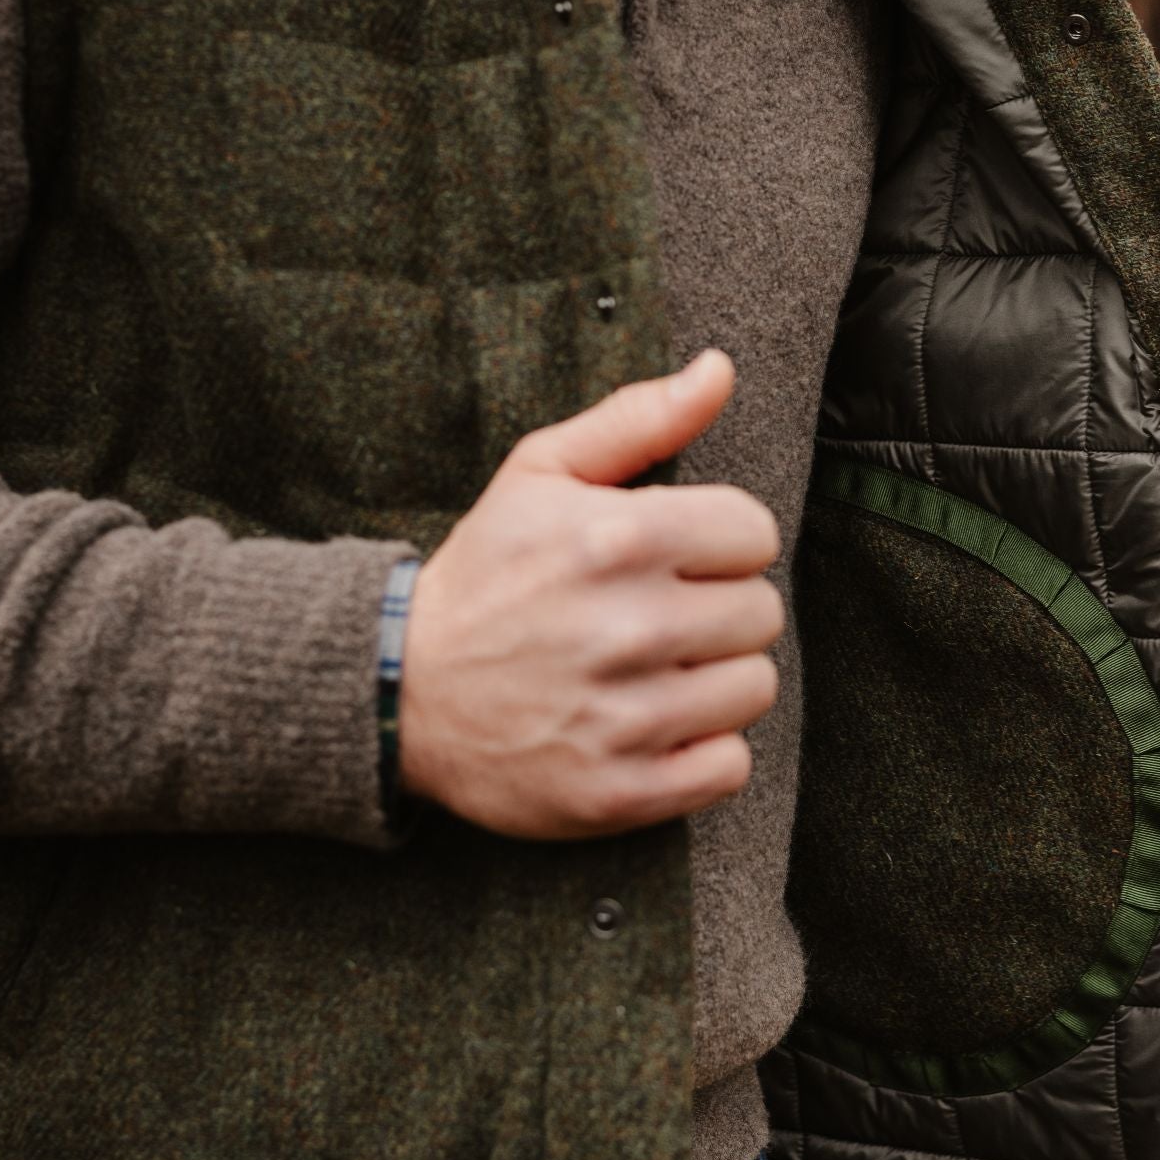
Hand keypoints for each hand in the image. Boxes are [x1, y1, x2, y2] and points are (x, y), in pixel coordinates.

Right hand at [398, 349, 782, 838]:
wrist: (397, 687)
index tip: (678, 557)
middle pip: (762, 613)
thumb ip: (639, 418)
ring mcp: (623, 717)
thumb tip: (718, 369)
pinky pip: (728, 767)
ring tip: (656, 670)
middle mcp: (627, 627)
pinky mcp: (617, 790)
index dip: (720, 541)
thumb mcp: (542, 473)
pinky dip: (703, 750)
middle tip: (661, 615)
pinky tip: (654, 724)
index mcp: (617, 539)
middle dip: (719, 609)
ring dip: (715, 679)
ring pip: (753, 688)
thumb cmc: (485, 573)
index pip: (755, 533)